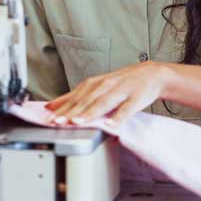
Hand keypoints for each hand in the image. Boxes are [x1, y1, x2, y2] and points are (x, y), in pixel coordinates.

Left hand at [45, 61, 172, 126]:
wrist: (151, 74)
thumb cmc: (121, 83)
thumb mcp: (98, 86)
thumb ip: (77, 97)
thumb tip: (53, 106)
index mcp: (95, 83)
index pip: (75, 96)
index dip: (62, 107)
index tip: (49, 117)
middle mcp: (106, 85)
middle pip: (86, 100)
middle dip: (71, 112)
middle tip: (58, 123)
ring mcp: (121, 91)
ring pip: (103, 103)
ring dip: (89, 113)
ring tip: (78, 122)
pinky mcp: (136, 98)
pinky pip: (126, 109)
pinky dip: (118, 118)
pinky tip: (110, 126)